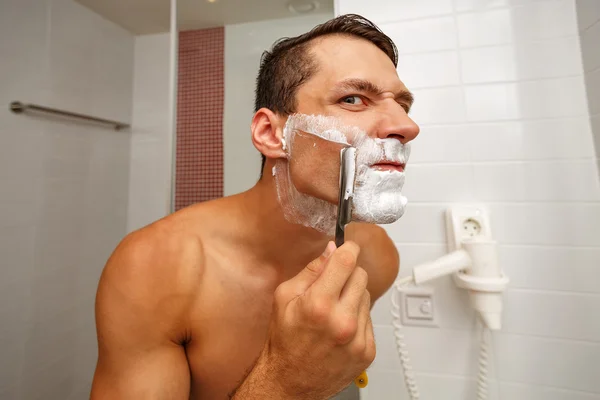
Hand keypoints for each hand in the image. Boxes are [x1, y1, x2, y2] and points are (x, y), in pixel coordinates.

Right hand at [247, 241, 374, 398]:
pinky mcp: (367, 351)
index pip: (347, 261)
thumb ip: (311, 270)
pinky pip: (369, 318)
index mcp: (319, 304)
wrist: (289, 380)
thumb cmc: (284, 339)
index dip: (349, 248)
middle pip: (361, 275)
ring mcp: (358, 338)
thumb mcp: (284, 297)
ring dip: (352, 296)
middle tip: (332, 285)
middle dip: (347, 274)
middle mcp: (342, 321)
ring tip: (333, 311)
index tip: (348, 246)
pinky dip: (357, 317)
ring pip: (367, 296)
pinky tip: (340, 327)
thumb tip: (332, 249)